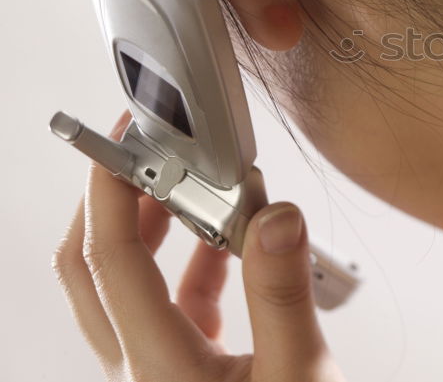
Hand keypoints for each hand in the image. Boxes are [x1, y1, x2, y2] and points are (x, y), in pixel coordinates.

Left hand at [51, 110, 347, 381]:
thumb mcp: (298, 374)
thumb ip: (282, 292)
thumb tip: (273, 215)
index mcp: (160, 366)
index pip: (110, 259)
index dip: (108, 190)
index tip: (122, 139)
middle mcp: (144, 366)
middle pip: (90, 271)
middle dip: (108, 203)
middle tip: (140, 154)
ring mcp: (160, 370)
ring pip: (126, 287)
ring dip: (150, 229)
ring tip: (189, 186)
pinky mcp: (186, 372)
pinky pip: (172, 305)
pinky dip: (193, 262)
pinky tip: (230, 240)